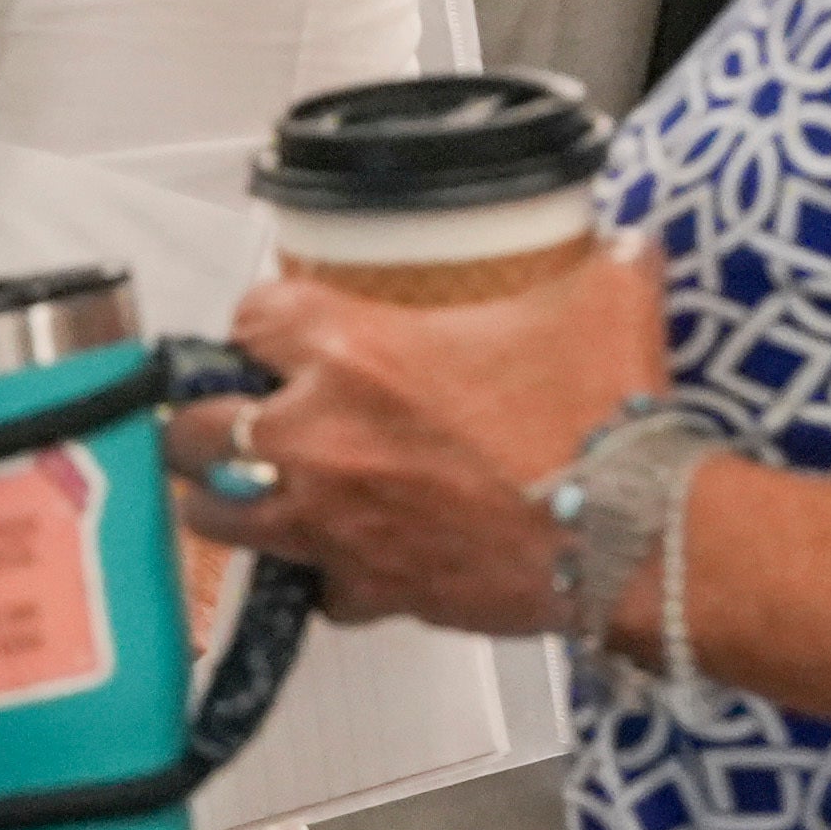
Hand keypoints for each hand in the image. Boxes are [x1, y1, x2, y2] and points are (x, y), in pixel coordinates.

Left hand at [169, 250, 667, 633]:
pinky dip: (327, 574)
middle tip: (235, 413)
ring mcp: (332, 519)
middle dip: (206, 416)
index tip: (279, 329)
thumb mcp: (604, 300)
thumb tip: (621, 242)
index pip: (250, 316)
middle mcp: (317, 435)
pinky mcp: (368, 587)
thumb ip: (596, 258)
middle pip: (194, 424)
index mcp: (352, 350)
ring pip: (219, 513)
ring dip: (229, 497)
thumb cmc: (606, 422)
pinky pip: (315, 586)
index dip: (263, 320)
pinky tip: (352, 558)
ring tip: (252, 487)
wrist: (636, 535)